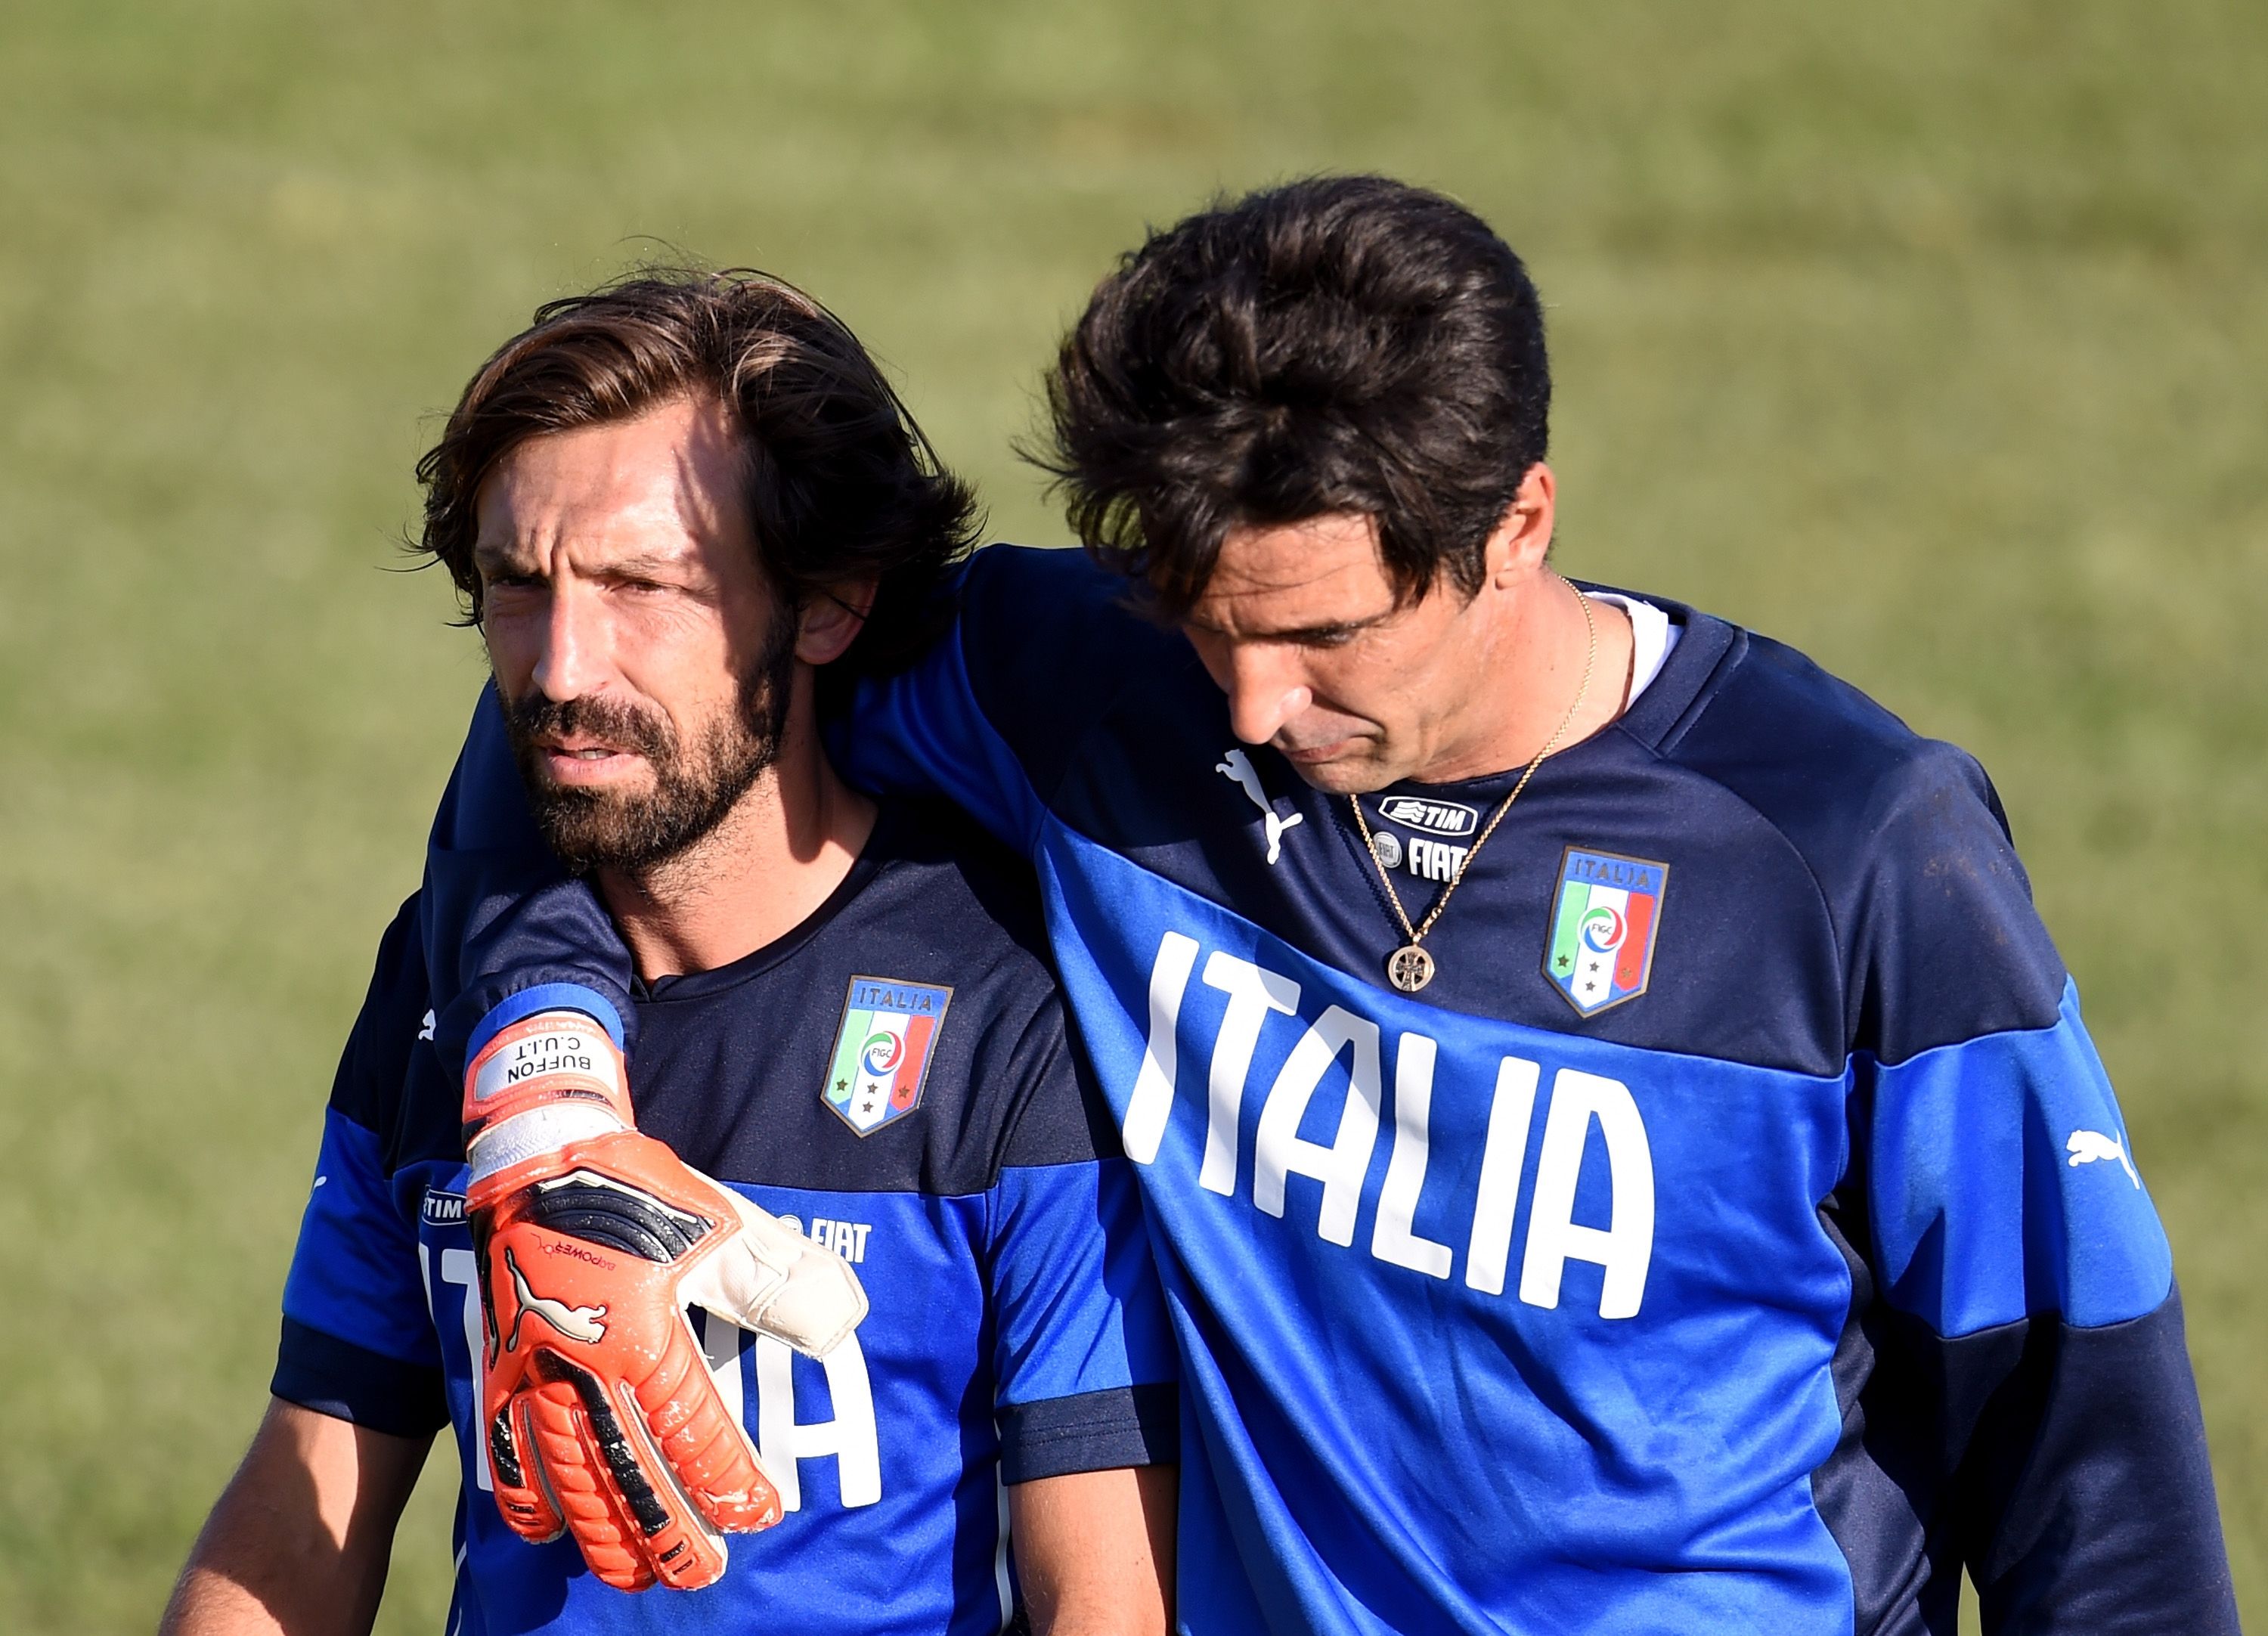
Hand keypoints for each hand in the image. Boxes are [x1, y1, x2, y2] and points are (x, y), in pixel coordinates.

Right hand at [462, 1009, 866, 1590]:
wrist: (544, 1151)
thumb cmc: (644, 1189)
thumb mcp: (725, 1225)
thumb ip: (780, 1283)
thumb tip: (841, 1328)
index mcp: (644, 1334)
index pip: (694, 1434)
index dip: (729, 1483)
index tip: (761, 1514)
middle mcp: (582, 1365)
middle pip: (626, 1476)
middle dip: (666, 1535)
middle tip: (702, 1574)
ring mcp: (532, 1371)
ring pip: (565, 1478)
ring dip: (602, 1534)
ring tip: (634, 1574)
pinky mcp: (497, 1365)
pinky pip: (503, 1451)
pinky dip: (525, 1499)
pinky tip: (548, 1530)